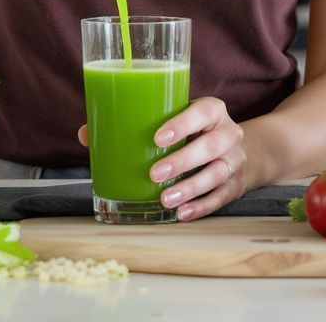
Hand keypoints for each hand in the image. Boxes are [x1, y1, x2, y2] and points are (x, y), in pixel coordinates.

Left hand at [77, 96, 245, 221]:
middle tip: (154, 174)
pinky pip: (220, 197)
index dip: (182, 124)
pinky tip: (181, 214)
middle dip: (182, 161)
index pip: (201, 112)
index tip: (157, 138)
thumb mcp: (175, 120)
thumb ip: (136, 124)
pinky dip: (201, 207)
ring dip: (190, 188)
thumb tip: (87, 133)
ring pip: (216, 174)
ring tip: (165, 200)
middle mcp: (229, 133)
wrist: (238, 151)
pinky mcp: (236, 186)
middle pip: (210, 146)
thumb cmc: (194, 132)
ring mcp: (234, 160)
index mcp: (212, 111)